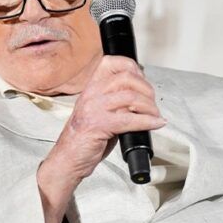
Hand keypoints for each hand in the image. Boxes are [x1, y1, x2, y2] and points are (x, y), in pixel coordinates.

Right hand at [36, 56, 165, 222]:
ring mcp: (93, 109)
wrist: (67, 159)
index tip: (143, 80)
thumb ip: (116, 101)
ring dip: (150, 107)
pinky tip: (155, 124)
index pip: (112, 63)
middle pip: (127, 78)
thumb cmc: (84, 139)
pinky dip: (147, 122)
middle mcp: (91, 94)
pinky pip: (130, 119)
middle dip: (147, 90)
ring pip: (131, 97)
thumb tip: (142, 96)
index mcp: (90, 88)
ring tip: (154, 116)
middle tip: (152, 103)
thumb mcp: (98, 112)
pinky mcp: (98, 125)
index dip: (133, 68)